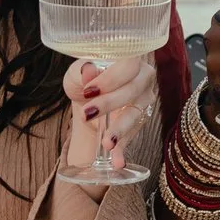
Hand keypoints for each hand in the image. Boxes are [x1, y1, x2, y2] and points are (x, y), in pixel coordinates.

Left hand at [61, 53, 155, 174]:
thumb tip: (88, 70)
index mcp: (129, 58)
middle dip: (110, 103)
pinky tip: (118, 162)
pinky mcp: (138, 122)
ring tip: (106, 143)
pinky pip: (132, 136)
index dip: (112, 78)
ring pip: (136, 113)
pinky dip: (123, 150)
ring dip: (120, 128)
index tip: (89, 90)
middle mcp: (142, 77)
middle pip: (134, 89)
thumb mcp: (76, 74)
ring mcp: (144, 100)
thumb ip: (81, 71)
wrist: (85, 102)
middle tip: (88, 113)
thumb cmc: (83, 81)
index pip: (129, 64)